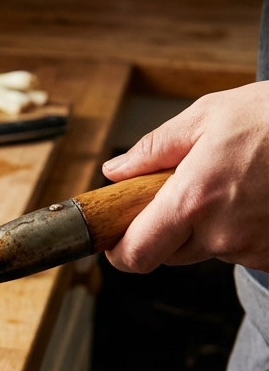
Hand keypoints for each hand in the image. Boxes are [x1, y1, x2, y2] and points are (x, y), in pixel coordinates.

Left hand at [103, 83, 268, 272]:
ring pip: (209, 250)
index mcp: (193, 200)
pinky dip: (243, 229)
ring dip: (209, 227)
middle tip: (186, 189)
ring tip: (234, 184)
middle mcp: (223, 234)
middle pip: (169, 253)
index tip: (116, 237)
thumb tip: (116, 172)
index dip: (120, 250)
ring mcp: (255, 248)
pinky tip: (259, 197)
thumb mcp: (206, 116)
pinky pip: (245, 250)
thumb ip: (153, 149)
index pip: (136, 254)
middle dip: (167, 227)